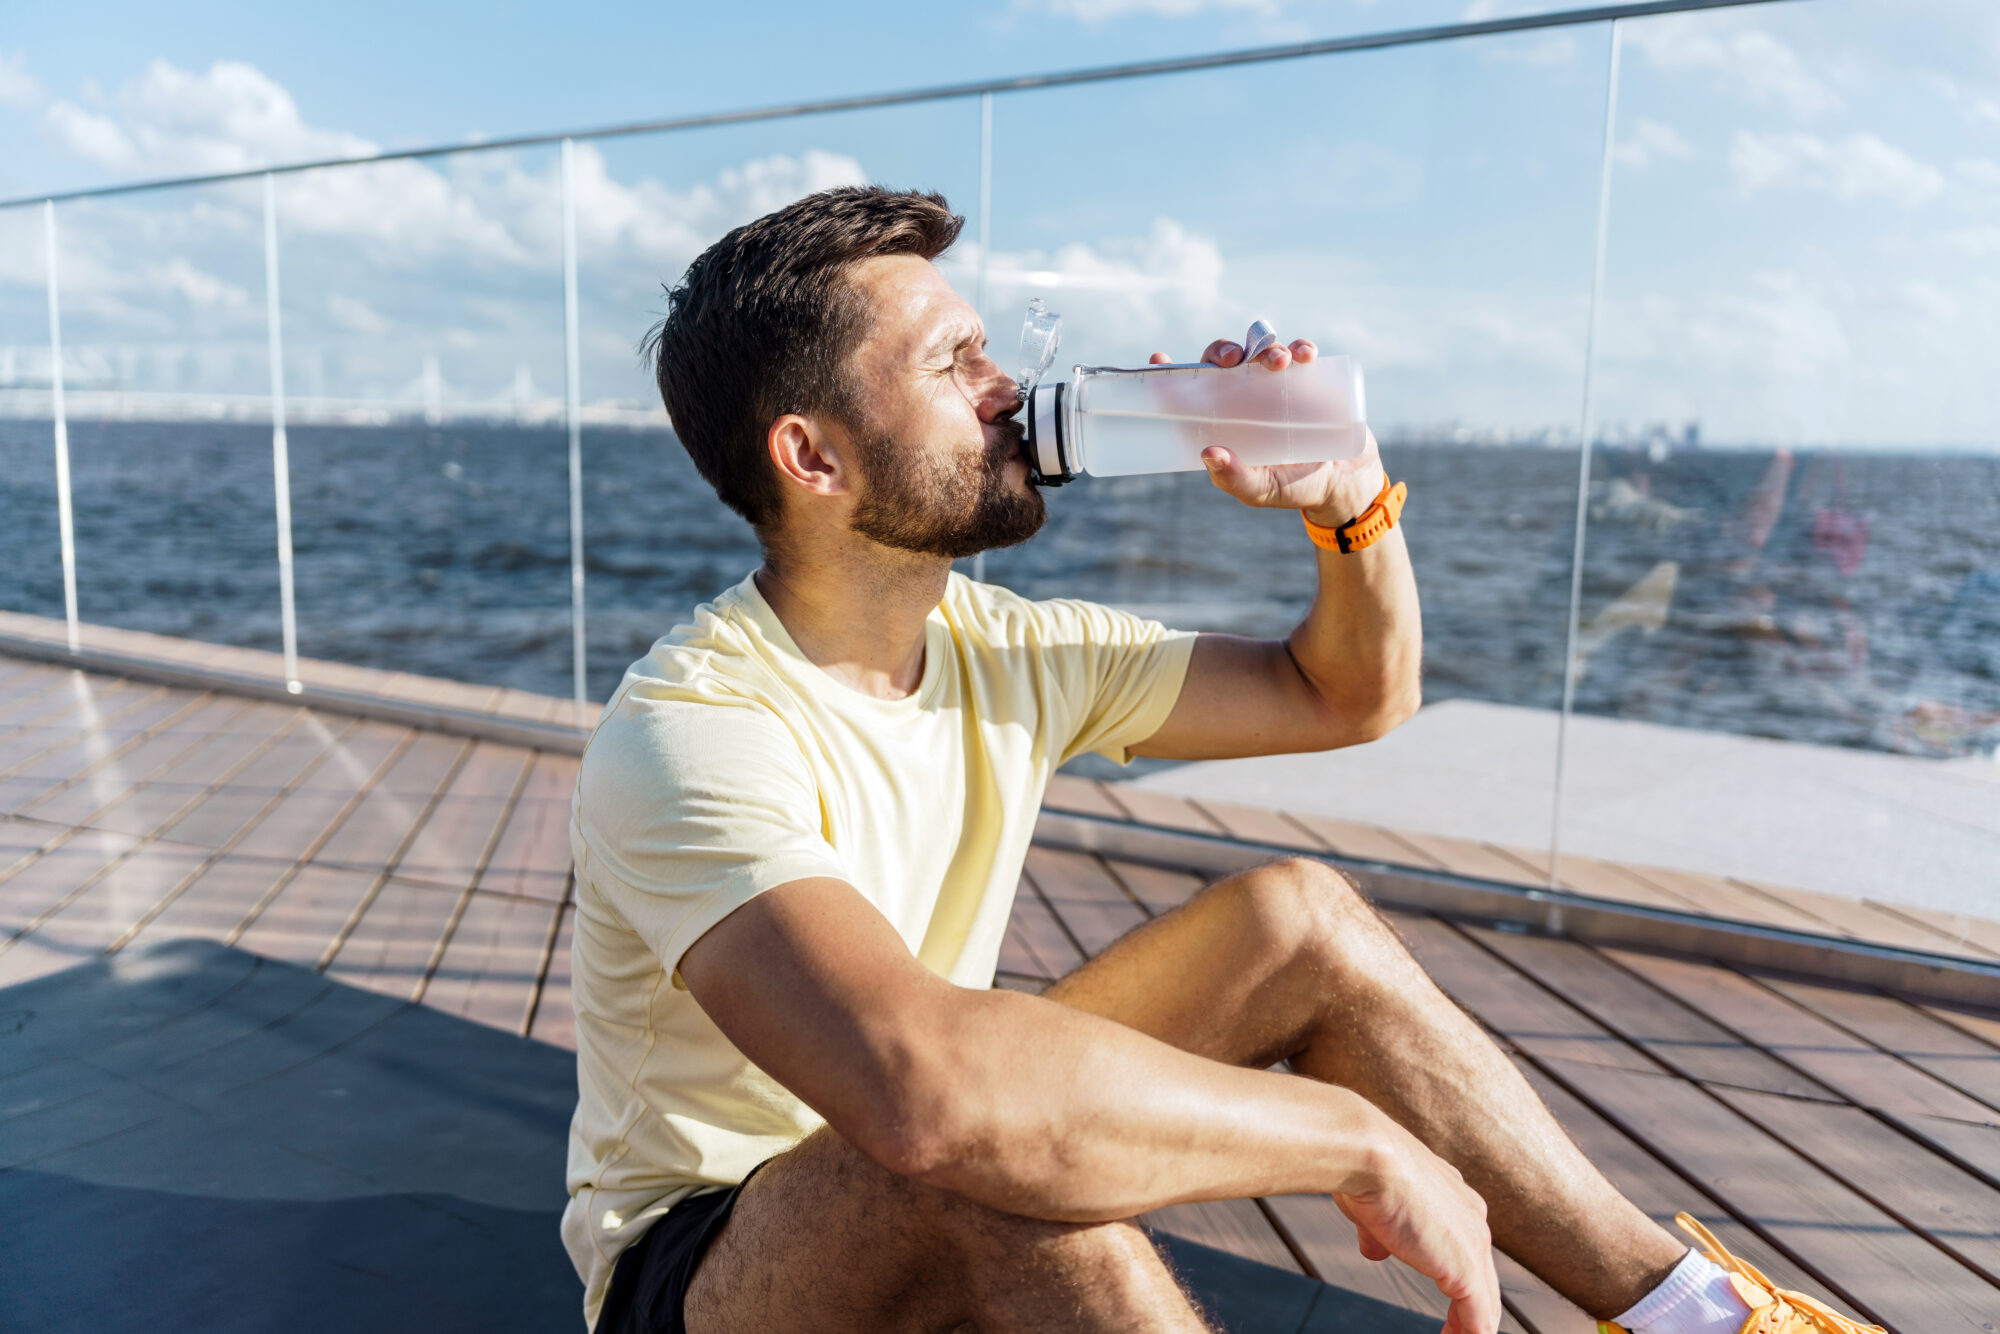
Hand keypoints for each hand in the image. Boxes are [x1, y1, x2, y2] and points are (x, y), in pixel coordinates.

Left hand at [1148, 337, 1386, 526]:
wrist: (1342, 484)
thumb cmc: (1292, 487)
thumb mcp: (1259, 489)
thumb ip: (1233, 477)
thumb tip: (1208, 452)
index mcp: (1224, 418)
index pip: (1192, 389)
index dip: (1172, 372)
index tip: (1159, 359)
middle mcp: (1245, 395)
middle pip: (1225, 359)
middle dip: (1224, 350)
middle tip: (1232, 360)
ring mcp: (1277, 384)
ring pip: (1262, 349)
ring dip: (1266, 347)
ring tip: (1279, 362)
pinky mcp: (1309, 380)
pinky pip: (1301, 353)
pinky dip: (1301, 347)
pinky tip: (1304, 355)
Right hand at [1332, 1123, 1501, 1333]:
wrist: (1369, 1157)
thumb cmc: (1363, 1170)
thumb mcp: (1372, 1205)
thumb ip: (1379, 1231)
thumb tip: (1374, 1250)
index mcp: (1453, 1196)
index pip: (1466, 1247)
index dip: (1456, 1275)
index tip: (1449, 1299)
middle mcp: (1472, 1217)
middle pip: (1482, 1276)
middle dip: (1470, 1307)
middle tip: (1457, 1331)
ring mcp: (1473, 1243)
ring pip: (1486, 1300)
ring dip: (1470, 1327)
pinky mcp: (1466, 1269)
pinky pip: (1479, 1317)